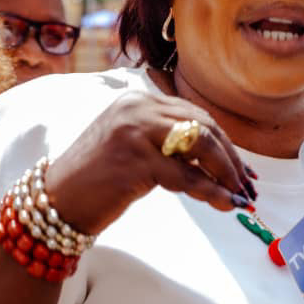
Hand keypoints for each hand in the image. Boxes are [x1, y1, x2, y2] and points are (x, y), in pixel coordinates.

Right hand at [44, 91, 254, 234]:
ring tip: (238, 197)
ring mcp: (136, 131)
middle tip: (247, 186)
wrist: (56, 200)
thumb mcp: (135, 147)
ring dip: (226, 173)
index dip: (225, 144)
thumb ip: (169, 143)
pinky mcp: (135, 160)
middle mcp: (138, 108)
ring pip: (200, 146)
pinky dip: (211, 192)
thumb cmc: (97, 179)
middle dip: (231, 160)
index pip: (196, 115)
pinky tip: (224, 204)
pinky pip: (186, 177)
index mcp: (139, 100)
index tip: (242, 170)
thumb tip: (219, 161)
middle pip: (204, 127)